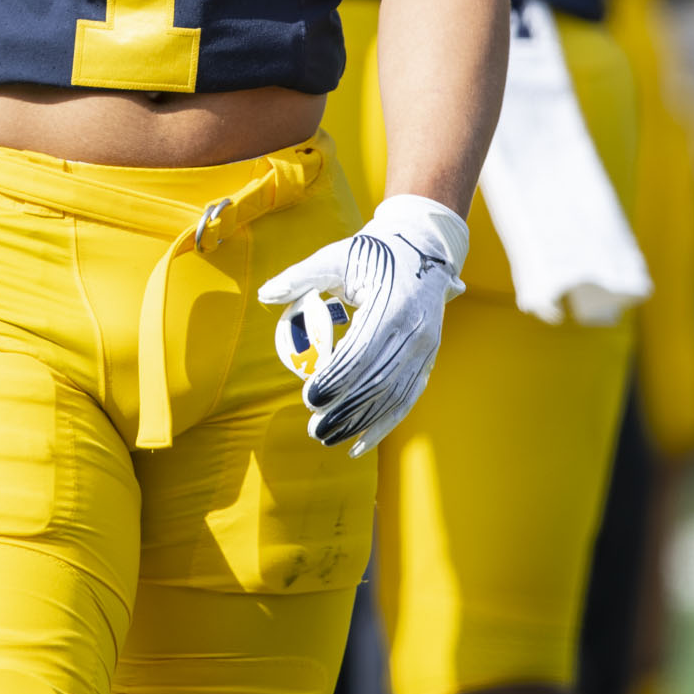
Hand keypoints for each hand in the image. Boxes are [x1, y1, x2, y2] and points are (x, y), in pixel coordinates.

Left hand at [257, 195, 468, 456]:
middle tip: (314, 427)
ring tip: (328, 438)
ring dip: (362, 423)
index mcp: (392, 305)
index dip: (337, 378)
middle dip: (345, 409)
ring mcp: (426, 348)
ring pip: (394, 396)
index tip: (310, 397)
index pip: (363, 352)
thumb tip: (265, 294)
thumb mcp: (336, 256)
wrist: (423, 247)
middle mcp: (415, 331)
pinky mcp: (428, 358)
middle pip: (378, 381)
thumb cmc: (373, 253)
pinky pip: (408, 398)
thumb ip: (300, 277)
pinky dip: (385, 424)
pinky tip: (360, 445)